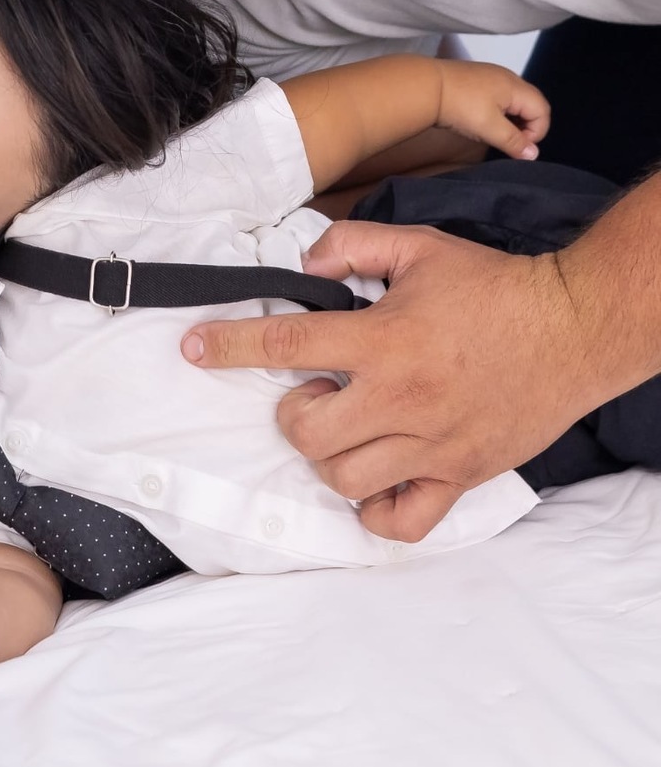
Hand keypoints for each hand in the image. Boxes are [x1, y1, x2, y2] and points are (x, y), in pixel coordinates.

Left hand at [182, 220, 597, 542]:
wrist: (572, 327)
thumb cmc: (496, 287)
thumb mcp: (420, 246)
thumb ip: (355, 246)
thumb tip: (307, 262)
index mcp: (385, 339)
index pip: (286, 344)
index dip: (229, 346)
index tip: (193, 348)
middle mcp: (401, 398)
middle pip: (307, 431)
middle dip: (292, 414)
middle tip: (313, 394)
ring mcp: (431, 444)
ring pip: (344, 477)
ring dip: (328, 456)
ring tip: (346, 428)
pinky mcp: (460, 475)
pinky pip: (403, 520)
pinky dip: (376, 511)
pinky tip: (373, 481)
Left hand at [434, 59, 548, 160]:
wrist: (424, 86)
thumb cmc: (461, 107)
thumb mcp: (490, 128)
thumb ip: (514, 141)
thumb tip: (533, 154)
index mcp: (515, 86)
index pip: (542, 110)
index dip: (536, 132)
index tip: (518, 147)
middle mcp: (507, 77)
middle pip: (530, 103)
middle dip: (526, 126)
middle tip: (508, 141)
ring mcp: (491, 75)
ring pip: (513, 100)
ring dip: (511, 119)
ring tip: (493, 133)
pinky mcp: (476, 78)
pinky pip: (498, 96)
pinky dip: (498, 111)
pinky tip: (481, 120)